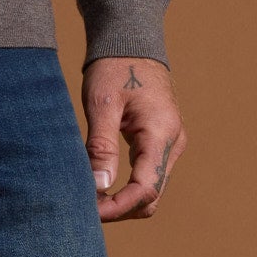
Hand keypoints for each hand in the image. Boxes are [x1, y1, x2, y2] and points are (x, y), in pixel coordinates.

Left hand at [82, 57, 183, 223]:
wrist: (131, 45)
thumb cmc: (115, 68)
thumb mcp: (102, 104)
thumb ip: (101, 146)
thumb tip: (98, 187)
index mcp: (161, 133)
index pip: (146, 189)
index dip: (118, 207)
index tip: (90, 212)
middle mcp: (172, 143)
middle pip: (151, 197)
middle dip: (119, 209)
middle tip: (84, 208)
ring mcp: (170, 145)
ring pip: (151, 190)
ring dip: (123, 201)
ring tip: (89, 198)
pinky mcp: (160, 144)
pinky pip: (148, 177)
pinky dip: (126, 188)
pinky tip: (101, 186)